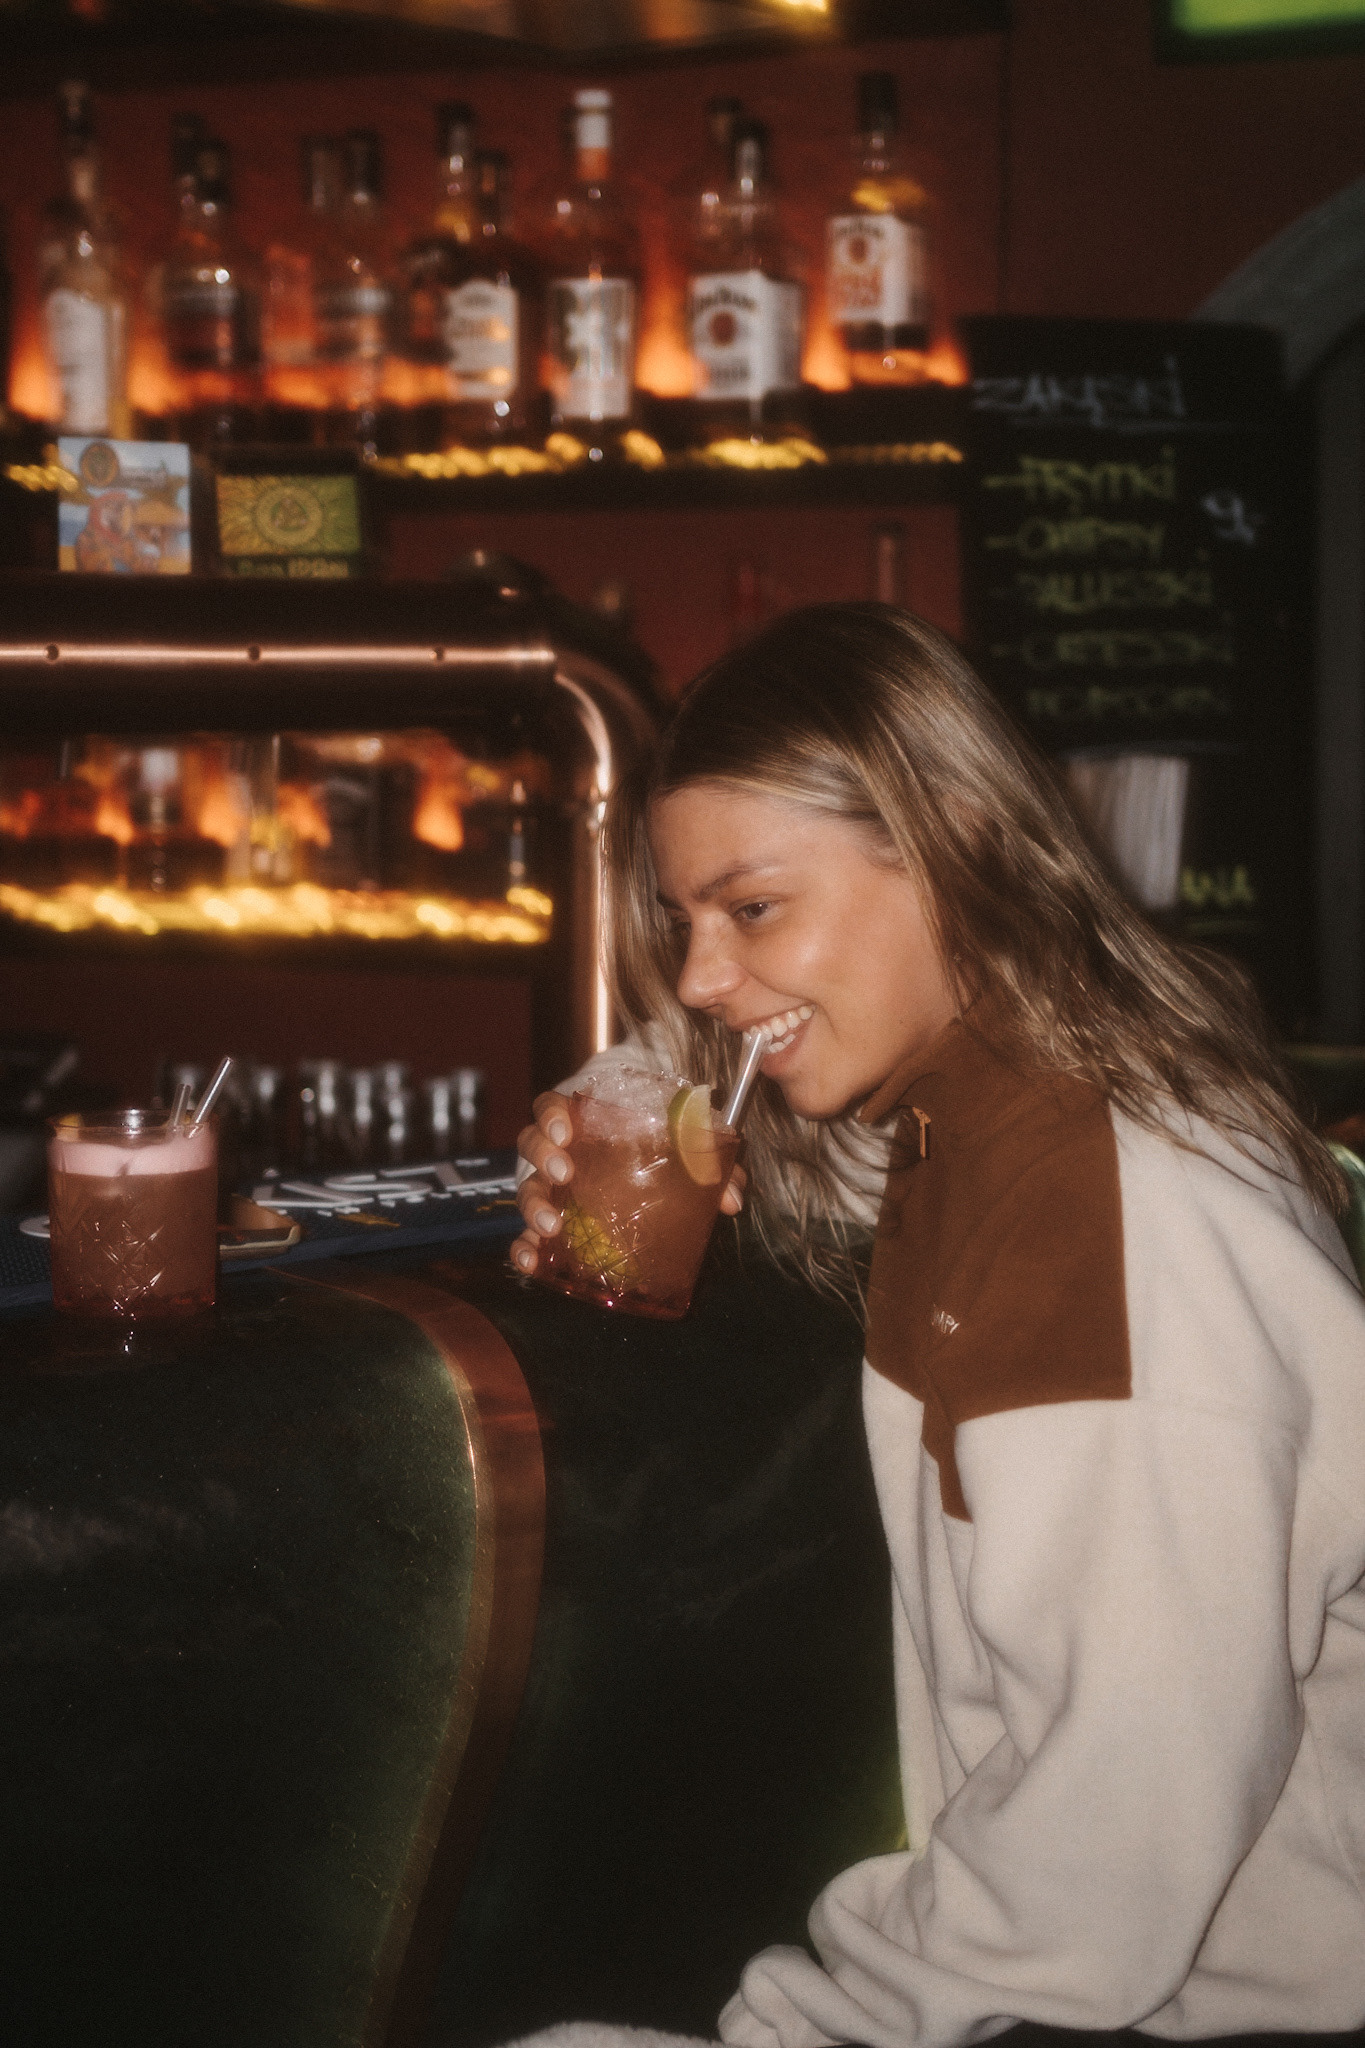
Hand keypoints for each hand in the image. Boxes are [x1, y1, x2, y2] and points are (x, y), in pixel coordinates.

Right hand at [509, 1086, 747, 1276]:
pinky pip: (527, 1233)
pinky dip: (524, 1247)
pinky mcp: (554, 1219)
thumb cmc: (659, 1138)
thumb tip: (732, 1201)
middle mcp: (559, 1149)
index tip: (566, 1130)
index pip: (551, 1106)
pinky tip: (530, 1263)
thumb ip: (709, 1161)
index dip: (551, 1116)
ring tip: (551, 1226)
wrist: (649, 1151)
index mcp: (582, 1118)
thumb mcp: (685, 1138)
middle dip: (542, 1160)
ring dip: (533, 1206)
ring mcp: (552, 1185)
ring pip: (526, 1188)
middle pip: (531, 1145)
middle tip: (564, 1175)